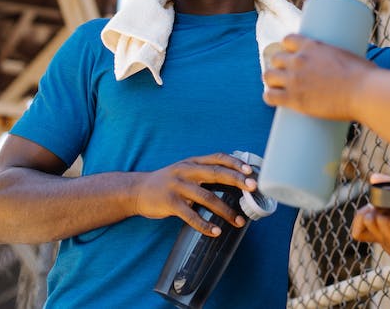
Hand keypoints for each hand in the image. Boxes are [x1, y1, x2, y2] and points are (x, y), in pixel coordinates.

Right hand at [131, 153, 255, 236]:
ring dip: (225, 210)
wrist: (137, 190)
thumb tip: (233, 178)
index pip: (218, 158)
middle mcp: (186, 171)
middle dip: (236, 180)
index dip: (235, 163)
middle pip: (216, 173)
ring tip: (239, 221)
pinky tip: (215, 231)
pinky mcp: (170, 203)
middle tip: (252, 188)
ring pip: (207, 197)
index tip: (250, 171)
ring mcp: (177, 186)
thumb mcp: (184, 170)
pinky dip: (205, 225)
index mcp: (192, 162)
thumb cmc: (167, 182)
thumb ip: (204, 171)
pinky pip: (191, 216)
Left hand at [262, 34, 374, 120]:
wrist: (364, 93)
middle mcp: (299, 60)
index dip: (287, 47)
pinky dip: (269, 97)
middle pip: (276, 58)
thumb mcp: (353, 58)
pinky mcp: (293, 99)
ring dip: (271, 80)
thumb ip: (347, 61)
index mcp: (312, 46)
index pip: (288, 40)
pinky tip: (271, 98)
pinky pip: (270, 96)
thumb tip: (357, 68)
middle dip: (279, 65)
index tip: (290, 53)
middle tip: (285, 73)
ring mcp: (294, 79)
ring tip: (277, 86)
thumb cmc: (366, 77)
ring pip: (269, 76)